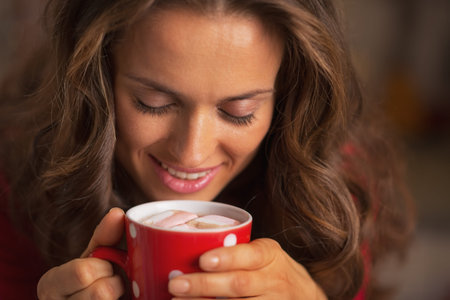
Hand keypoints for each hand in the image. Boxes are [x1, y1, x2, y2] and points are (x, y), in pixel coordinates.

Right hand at [37, 208, 125, 298]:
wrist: (97, 299)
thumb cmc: (96, 279)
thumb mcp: (95, 257)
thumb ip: (105, 237)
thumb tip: (118, 213)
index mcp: (50, 284)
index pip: (83, 272)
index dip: (104, 268)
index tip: (107, 268)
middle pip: (100, 293)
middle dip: (116, 285)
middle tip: (115, 285)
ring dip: (121, 298)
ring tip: (116, 297)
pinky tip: (120, 299)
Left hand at [168, 238, 326, 298]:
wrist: (304, 296)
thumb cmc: (270, 269)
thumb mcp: (263, 254)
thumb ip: (236, 251)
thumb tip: (184, 246)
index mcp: (270, 255)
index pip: (251, 255)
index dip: (227, 258)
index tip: (203, 260)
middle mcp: (273, 279)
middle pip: (239, 284)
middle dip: (205, 285)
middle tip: (176, 284)